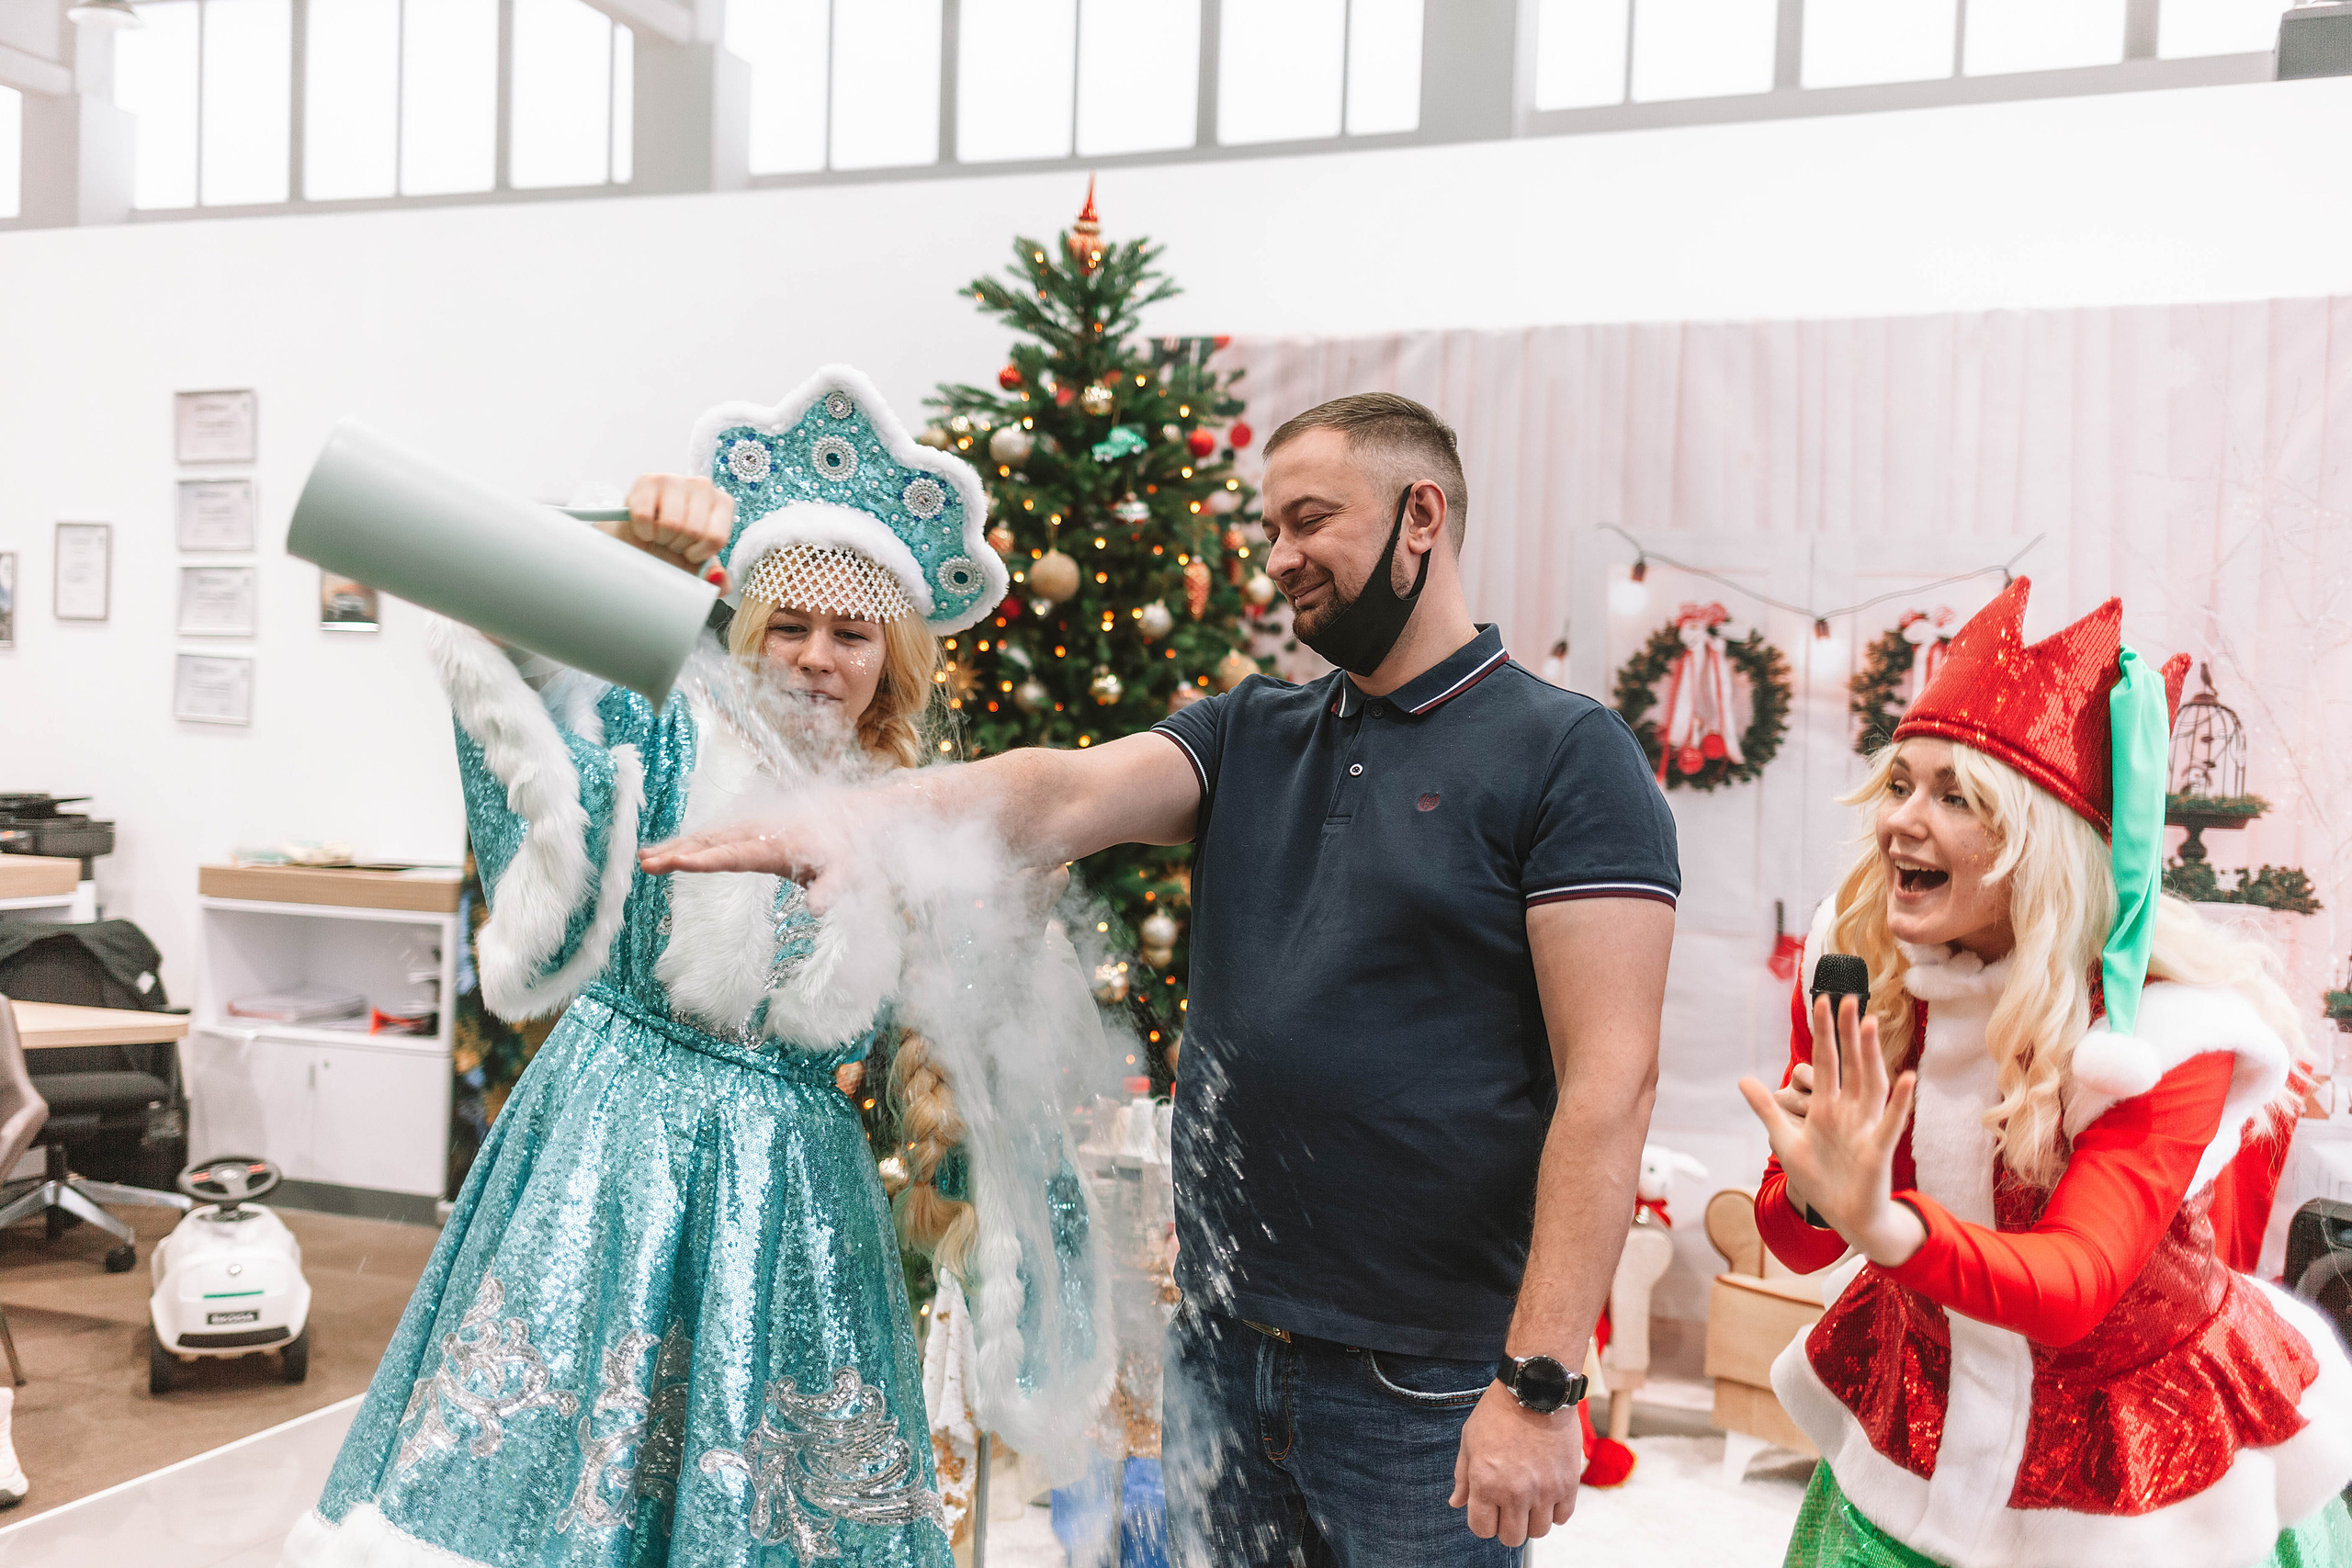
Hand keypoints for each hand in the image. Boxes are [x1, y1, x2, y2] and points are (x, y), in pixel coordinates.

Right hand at [620, 473, 734, 586]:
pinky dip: (643, 530)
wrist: (643, 542)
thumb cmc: (676, 552)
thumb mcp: (699, 570)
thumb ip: (718, 581)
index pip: (716, 538)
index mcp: (723, 503)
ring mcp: (674, 479)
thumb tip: (717, 576)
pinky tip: (645, 527)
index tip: (690, 552)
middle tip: (672, 542)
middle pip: (693, 530)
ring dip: (661, 538)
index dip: (699, 554)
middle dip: (678, 545)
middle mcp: (702, 485)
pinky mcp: (646, 480)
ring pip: (670, 523)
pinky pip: (644, 516)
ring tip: (660, 534)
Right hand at [638, 808, 861, 911]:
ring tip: (644, 858)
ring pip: (707, 835)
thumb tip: (816, 909)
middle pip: (711, 842)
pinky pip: (714, 833)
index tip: (678, 861)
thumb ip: (830, 888)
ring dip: (676, 845)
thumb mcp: (845, 871)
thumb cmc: (847, 849)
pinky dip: (689, 840)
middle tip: (646, 864)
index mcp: (775, 845)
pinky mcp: (749, 827)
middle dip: (677, 852)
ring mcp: (751, 827)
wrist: (852, 816)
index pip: (734, 855)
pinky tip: (669, 849)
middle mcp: (758, 833)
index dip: (705, 859)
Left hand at [1450, 1382, 1580, 1548]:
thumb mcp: (1469, 1440)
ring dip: (1532, 1519)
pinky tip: (1547, 1493)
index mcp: (1486, 1484)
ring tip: (1529, 1499)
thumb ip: (1462, 1476)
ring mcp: (1544, 1491)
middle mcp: (1515, 1493)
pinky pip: (1563, 1517)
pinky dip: (1555, 1511)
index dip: (1483, 1522)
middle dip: (1507, 1526)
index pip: (1482, 1529)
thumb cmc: (1497, 1413)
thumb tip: (1456, 1503)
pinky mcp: (1568, 1484)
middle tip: (1509, 1506)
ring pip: (1539, 1531)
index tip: (1488, 1509)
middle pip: (1512, 1537)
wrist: (1535, 1390)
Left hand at [1738, 996, 1923, 1266]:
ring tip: (1870, 1023)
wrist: (1843, 1216)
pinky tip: (1906, 1078)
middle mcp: (1849, 1110)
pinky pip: (1892, 1122)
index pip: (1825, 1061)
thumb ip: (1767, 1108)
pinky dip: (1899, 1102)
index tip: (1821, 1001)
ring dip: (1871, 1055)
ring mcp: (1867, 1127)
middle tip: (1848, 998)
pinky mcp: (1879, 1149)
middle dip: (1848, 1033)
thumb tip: (1743, 1079)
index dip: (1824, 1033)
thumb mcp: (1784, 1139)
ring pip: (1871, 1083)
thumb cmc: (1818, 1177)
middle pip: (1851, 1064)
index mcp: (1826, 1106)